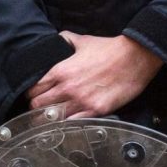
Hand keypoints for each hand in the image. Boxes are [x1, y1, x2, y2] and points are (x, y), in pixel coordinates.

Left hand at [28, 33, 163, 118]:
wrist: (135, 57)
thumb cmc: (109, 49)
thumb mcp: (83, 40)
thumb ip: (64, 41)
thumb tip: (56, 42)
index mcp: (61, 71)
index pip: (33, 89)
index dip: (31, 93)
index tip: (35, 94)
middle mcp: (68, 88)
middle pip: (38, 106)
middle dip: (37, 107)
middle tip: (41, 108)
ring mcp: (82, 102)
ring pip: (53, 119)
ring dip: (50, 119)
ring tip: (52, 118)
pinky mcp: (96, 111)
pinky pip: (73, 124)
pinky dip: (67, 125)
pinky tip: (68, 123)